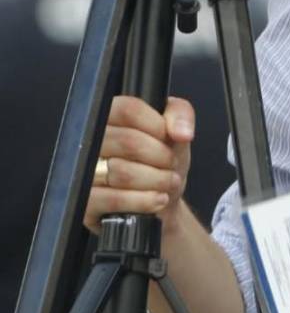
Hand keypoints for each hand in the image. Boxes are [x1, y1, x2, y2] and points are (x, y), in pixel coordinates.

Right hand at [84, 96, 194, 238]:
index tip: (168, 138)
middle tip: (171, 164)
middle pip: (127, 141)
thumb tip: (182, 132)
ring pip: (122, 172)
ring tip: (168, 182)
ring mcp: (84, 172)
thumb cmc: (161, 162)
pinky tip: (158, 199)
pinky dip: (144, 201)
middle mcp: (90, 141)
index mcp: (109, 117)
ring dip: (157, 180)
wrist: (160, 201)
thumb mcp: (175, 133)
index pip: (127, 109)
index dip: (156, 125)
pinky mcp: (85, 202)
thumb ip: (181, 115)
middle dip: (161, 157)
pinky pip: (114, 200)